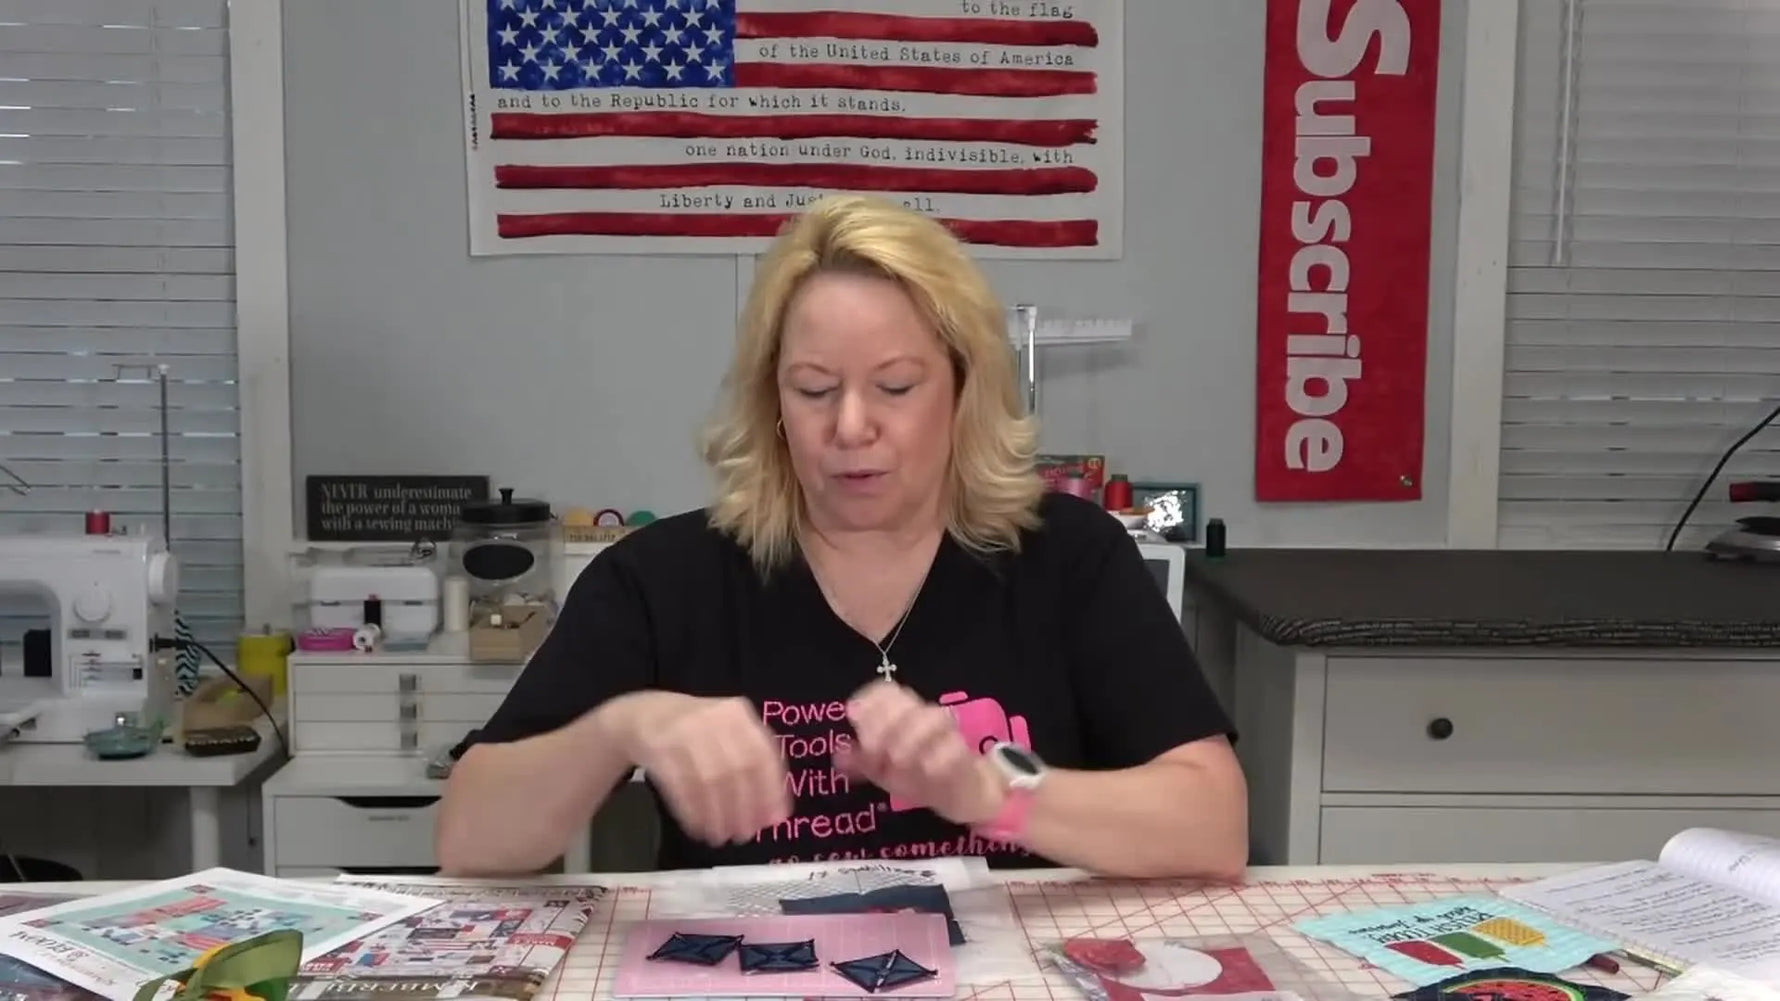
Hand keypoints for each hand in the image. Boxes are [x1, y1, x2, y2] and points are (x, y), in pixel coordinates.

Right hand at [602, 691, 792, 845]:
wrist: (644, 715)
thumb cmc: (697, 731)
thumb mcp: (728, 734)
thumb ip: (753, 767)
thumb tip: (776, 814)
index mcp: (737, 714)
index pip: (761, 754)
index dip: (770, 790)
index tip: (773, 821)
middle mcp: (712, 718)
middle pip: (736, 769)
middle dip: (743, 807)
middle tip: (745, 835)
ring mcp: (683, 731)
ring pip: (708, 780)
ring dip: (717, 814)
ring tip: (720, 837)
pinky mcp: (658, 747)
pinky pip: (680, 786)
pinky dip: (692, 811)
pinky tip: (698, 828)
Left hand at [837, 681, 1004, 825]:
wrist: (960, 794)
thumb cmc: (917, 775)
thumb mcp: (883, 770)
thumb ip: (861, 760)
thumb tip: (838, 754)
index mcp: (902, 716)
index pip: (886, 690)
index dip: (869, 700)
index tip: (855, 719)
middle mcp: (924, 718)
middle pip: (906, 698)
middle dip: (884, 721)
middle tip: (872, 749)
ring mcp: (947, 735)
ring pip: (934, 716)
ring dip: (909, 736)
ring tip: (896, 761)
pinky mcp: (966, 756)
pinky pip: (954, 747)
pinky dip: (937, 757)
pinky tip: (924, 769)